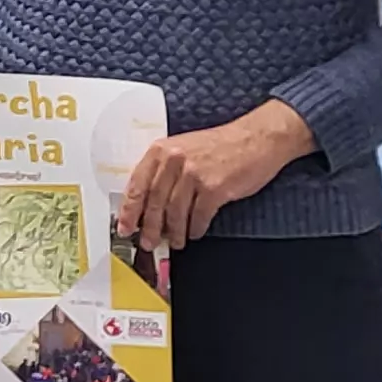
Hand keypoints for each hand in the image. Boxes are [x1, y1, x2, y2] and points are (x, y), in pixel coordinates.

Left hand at [120, 101, 316, 250]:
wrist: (256, 138)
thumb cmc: (220, 145)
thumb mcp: (184, 148)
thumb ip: (164, 171)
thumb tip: (149, 203)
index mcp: (161, 150)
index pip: (136, 185)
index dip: (129, 211)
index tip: (124, 228)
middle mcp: (174, 161)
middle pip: (154, 203)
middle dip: (150, 228)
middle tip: (148, 243)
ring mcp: (194, 174)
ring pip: (175, 212)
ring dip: (174, 232)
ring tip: (175, 242)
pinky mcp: (214, 188)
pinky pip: (198, 216)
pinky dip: (195, 228)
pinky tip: (194, 232)